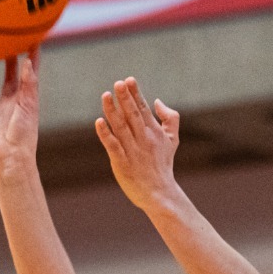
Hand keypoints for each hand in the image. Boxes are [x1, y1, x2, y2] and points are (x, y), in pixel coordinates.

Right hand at [0, 49, 40, 173]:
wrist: (10, 157)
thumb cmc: (24, 135)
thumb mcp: (28, 106)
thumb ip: (29, 84)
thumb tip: (27, 61)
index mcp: (22, 100)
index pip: (27, 74)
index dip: (30, 58)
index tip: (31, 39)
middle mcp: (6, 102)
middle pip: (6, 76)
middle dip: (5, 59)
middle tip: (1, 40)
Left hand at [95, 77, 182, 213]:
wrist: (159, 193)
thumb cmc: (163, 164)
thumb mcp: (173, 139)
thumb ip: (170, 118)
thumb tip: (157, 100)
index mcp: (154, 131)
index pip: (143, 108)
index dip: (135, 94)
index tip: (129, 80)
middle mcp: (143, 139)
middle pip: (132, 114)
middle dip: (125, 98)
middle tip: (118, 83)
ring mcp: (132, 150)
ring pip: (120, 127)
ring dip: (112, 111)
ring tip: (106, 95)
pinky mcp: (122, 163)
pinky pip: (113, 146)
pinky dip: (105, 134)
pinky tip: (99, 122)